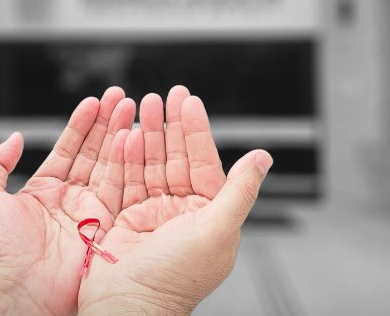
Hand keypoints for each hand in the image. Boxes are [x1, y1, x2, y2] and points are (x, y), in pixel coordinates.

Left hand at [0, 87, 135, 315]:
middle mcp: (70, 199)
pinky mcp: (106, 227)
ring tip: (131, 109)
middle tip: (121, 97)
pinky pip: (119, 190)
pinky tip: (131, 139)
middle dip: (107, 123)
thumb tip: (12, 137)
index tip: (94, 101)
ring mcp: (90, 213)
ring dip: (121, 136)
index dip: (81, 124)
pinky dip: (127, 164)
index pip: (68, 148)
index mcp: (44, 190)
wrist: (15, 289)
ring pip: (110, 166)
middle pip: (94, 152)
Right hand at [78, 86, 272, 314]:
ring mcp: (153, 214)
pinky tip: (126, 134)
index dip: (197, 130)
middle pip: (177, 157)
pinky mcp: (127, 217)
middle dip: (170, 125)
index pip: (204, 162)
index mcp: (209, 214)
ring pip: (151, 164)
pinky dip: (125, 156)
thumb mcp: (217, 230)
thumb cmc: (176, 278)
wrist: (128, 306)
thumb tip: (264, 157)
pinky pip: (127, 179)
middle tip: (164, 94)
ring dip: (147, 134)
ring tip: (141, 105)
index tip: (188, 101)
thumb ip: (239, 190)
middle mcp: (182, 211)